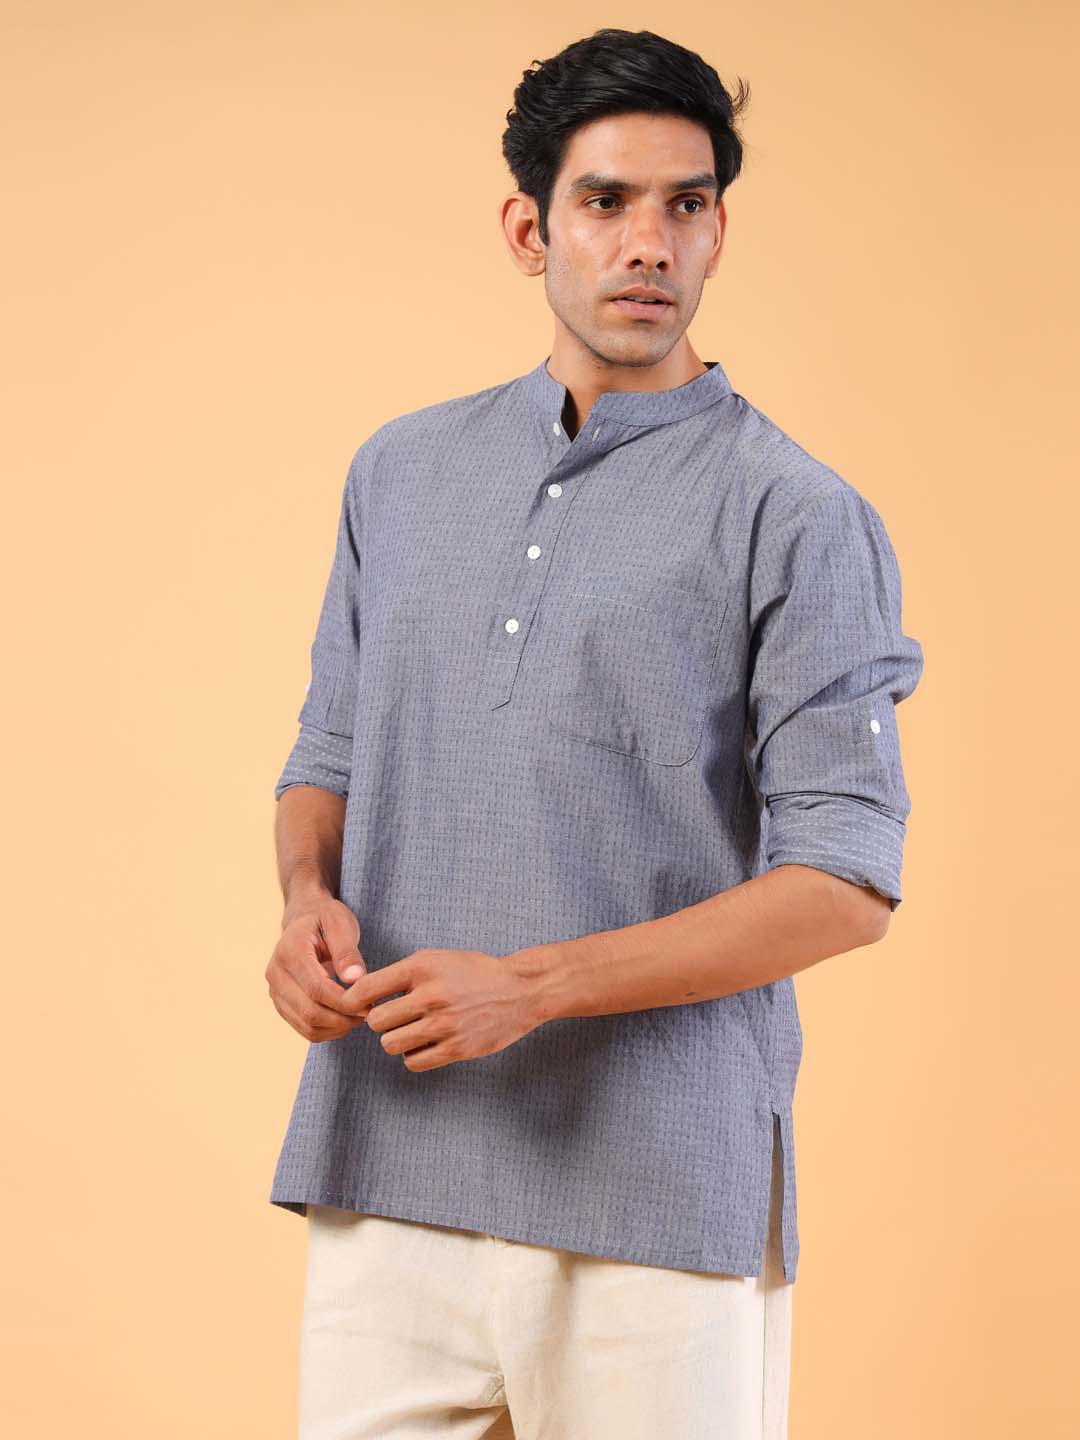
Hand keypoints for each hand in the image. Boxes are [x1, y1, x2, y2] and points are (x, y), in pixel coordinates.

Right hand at [266, 894, 370, 1041]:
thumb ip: (347, 951)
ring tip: (360, 1017)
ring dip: (336, 1028)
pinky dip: (327, 1031)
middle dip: (342, 1019)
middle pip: (309, 1012)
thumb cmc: (325, 919)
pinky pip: (304, 1029)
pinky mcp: (282, 1004)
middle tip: (369, 1014)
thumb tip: (354, 978)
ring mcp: (275, 991)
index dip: (343, 1002)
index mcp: (289, 951)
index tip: (369, 1005)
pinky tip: (346, 1020)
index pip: (316, 988)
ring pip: (306, 1026)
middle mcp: (276, 974)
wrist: (304, 920)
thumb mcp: (340, 923)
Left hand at [338, 946, 543, 1071]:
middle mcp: (430, 996)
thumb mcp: (437, 959)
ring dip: (396, 1040)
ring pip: (390, 1045)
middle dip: (380, 1021)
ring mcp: (444, 1025)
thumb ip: (402, 975)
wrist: (520, 990)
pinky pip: (413, 1062)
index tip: (356, 1007)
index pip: (367, 989)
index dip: (353, 1001)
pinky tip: (427, 1043)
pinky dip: (414, 1055)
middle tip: (395, 1017)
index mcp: (421, 968)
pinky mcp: (456, 1049)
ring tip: (411, 1030)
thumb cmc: (473, 972)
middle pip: (376, 1021)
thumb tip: (363, 997)